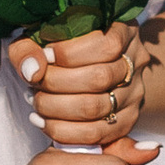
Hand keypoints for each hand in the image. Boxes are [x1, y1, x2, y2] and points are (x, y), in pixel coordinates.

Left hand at [9, 21, 150, 148]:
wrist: (88, 68)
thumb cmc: (60, 47)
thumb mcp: (40, 38)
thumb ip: (28, 48)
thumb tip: (32, 71)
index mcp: (124, 31)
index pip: (107, 45)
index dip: (71, 53)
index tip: (45, 56)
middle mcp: (136, 62)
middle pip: (100, 78)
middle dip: (57, 83)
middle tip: (34, 83)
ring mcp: (135, 93)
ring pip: (97, 108)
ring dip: (56, 108)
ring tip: (35, 101)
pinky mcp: (127, 120)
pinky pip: (96, 134)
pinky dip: (63, 131)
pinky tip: (43, 121)